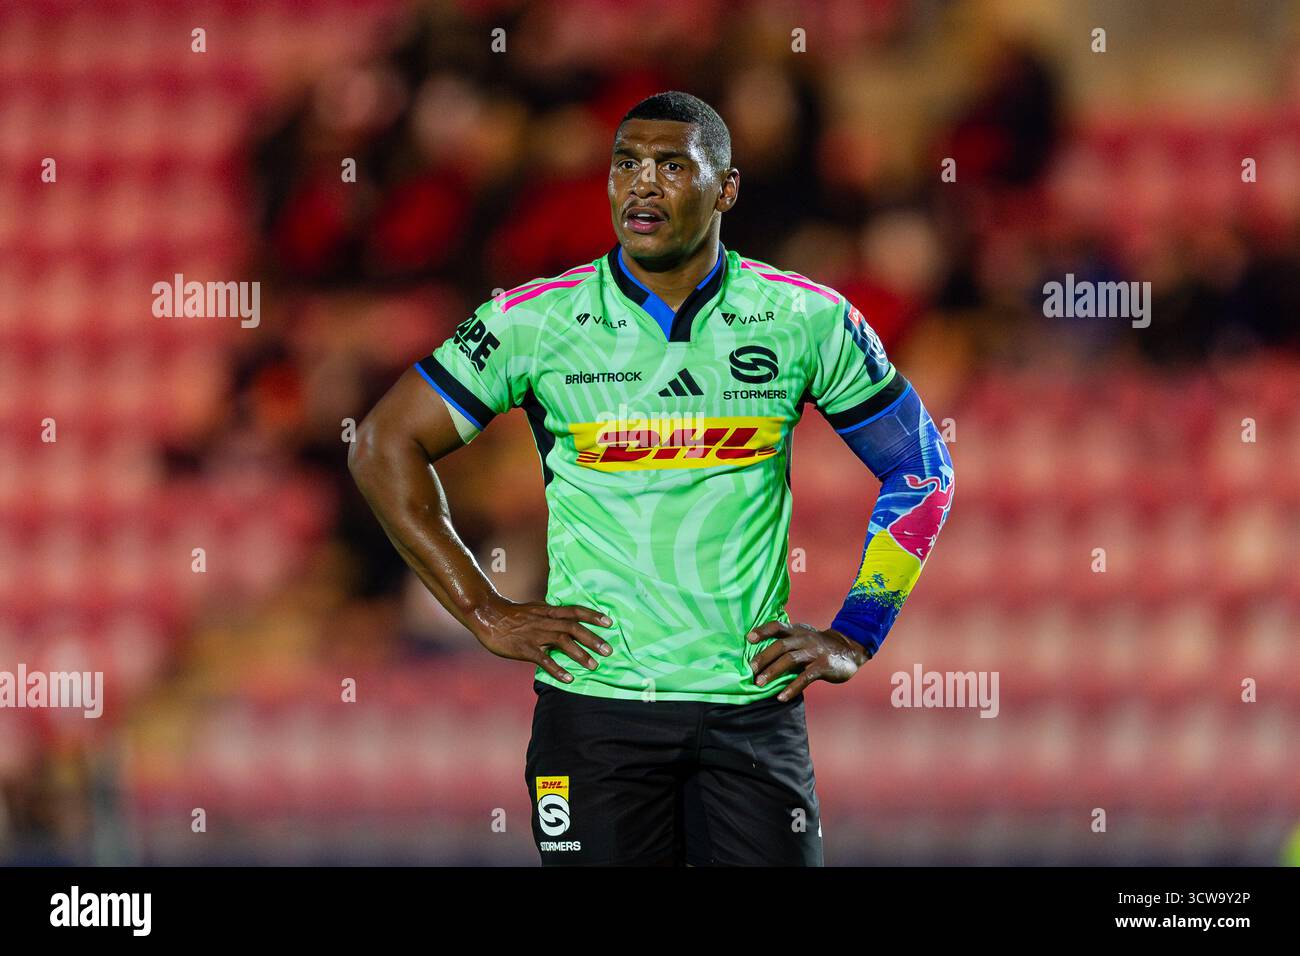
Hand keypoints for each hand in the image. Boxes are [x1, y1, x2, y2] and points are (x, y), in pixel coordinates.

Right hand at [470, 596, 613, 683]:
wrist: (488, 616)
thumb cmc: (513, 614)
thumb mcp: (536, 609)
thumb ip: (552, 615)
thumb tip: (569, 619)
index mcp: (549, 612)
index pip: (575, 611)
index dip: (593, 616)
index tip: (610, 623)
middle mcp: (545, 622)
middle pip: (574, 628)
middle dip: (593, 639)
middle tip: (609, 650)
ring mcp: (535, 635)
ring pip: (562, 642)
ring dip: (580, 654)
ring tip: (594, 666)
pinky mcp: (525, 648)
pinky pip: (544, 660)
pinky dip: (557, 669)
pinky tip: (568, 678)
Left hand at [746, 622, 869, 701]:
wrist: (849, 650)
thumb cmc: (819, 647)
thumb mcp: (803, 639)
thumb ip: (786, 644)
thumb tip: (759, 658)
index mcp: (797, 631)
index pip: (777, 626)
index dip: (763, 631)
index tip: (748, 638)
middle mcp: (805, 638)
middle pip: (781, 646)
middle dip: (764, 657)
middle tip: (750, 670)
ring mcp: (815, 651)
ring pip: (790, 660)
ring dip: (773, 672)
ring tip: (759, 684)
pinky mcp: (824, 666)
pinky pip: (805, 677)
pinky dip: (792, 688)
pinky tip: (781, 697)